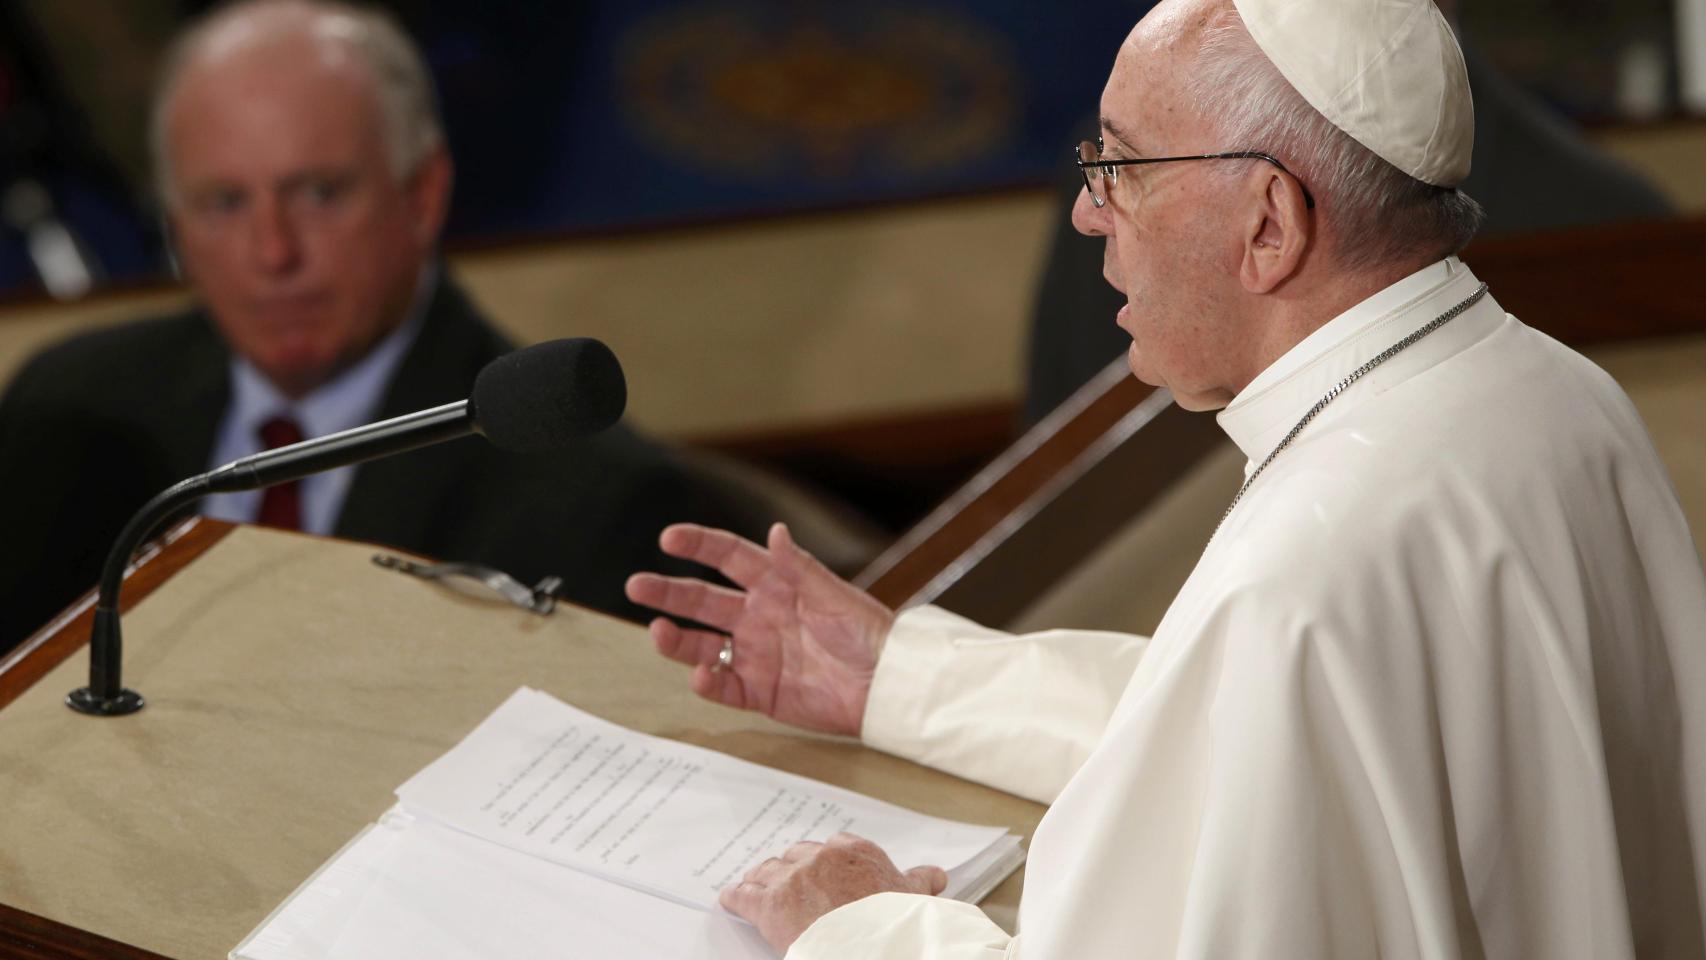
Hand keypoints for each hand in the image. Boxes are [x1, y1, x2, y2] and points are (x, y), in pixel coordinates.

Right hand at [625, 523, 894, 735]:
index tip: (668, 538)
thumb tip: (774, 531)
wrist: (887, 686)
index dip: (698, 545)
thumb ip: (799, 567)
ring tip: (656, 631)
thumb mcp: (833, 596)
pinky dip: (707, 683)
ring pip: (702, 645)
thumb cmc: (868, 633)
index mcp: (776, 585)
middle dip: (668, 592)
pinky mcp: (761, 692)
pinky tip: (699, 675)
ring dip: (676, 639)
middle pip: (702, 600)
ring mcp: (756, 655)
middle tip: (636, 586)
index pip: (728, 558)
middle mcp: (759, 617)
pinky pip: (723, 687)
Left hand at [720, 832, 947, 952]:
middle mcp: (819, 858)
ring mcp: (791, 879)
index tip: (822, 869)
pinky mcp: (769, 905)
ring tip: (755, 884)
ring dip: (761, 879)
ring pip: (768, 872)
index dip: (824, 860)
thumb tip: (936, 875)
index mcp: (853, 852)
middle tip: (787, 880)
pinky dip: (735, 896)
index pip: (833, 846)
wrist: (874, 945)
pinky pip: (744, 895)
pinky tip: (730, 898)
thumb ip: (919, 880)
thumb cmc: (893, 923)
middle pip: (796, 856)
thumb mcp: (912, 897)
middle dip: (791, 868)